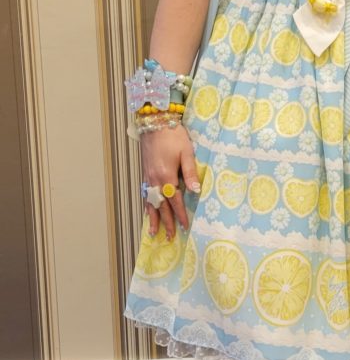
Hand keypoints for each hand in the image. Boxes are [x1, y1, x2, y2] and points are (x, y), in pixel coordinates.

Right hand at [140, 126, 200, 240]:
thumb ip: (190, 172)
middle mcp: (155, 180)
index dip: (180, 215)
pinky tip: (147, 211)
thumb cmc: (173, 135)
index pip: (175, 201)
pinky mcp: (144, 172)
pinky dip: (146, 206)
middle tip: (169, 237)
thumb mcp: (186, 152)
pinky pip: (145, 194)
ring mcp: (148, 177)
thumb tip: (196, 190)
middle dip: (166, 222)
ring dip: (153, 218)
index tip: (185, 226)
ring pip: (150, 202)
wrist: (154, 122)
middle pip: (162, 206)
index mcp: (167, 176)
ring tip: (153, 233)